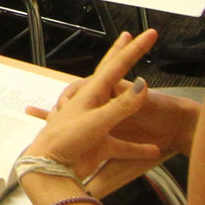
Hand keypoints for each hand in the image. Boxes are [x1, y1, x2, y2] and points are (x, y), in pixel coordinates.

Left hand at [20, 31, 170, 190]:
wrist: (51, 169)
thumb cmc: (66, 141)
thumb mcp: (97, 121)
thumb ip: (121, 106)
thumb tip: (141, 85)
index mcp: (91, 94)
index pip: (116, 65)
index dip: (133, 50)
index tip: (148, 35)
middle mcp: (95, 105)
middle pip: (114, 76)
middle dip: (124, 57)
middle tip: (134, 38)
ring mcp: (99, 123)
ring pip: (120, 108)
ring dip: (132, 101)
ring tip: (143, 88)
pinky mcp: (101, 144)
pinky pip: (124, 144)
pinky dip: (138, 148)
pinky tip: (153, 151)